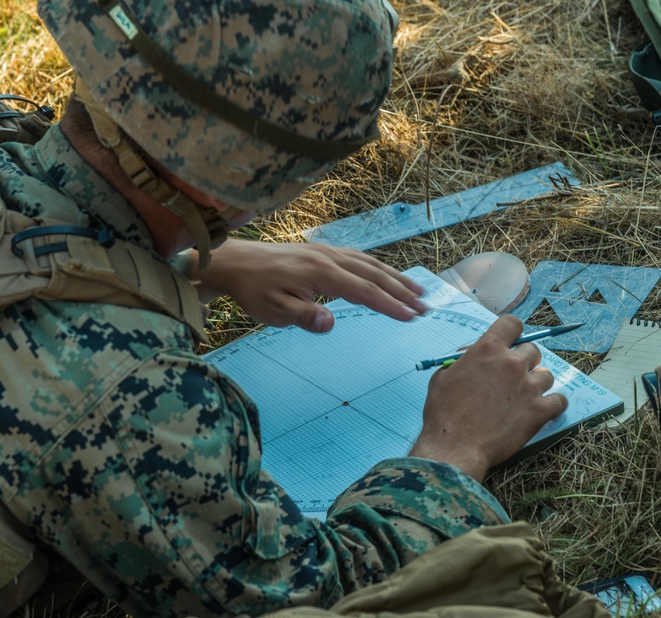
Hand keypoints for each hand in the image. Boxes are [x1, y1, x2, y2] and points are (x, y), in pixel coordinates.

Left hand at [193, 239, 426, 329]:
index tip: (411, 317)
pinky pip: (359, 258)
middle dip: (402, 291)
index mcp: (321, 272)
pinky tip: (386, 275)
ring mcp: (328, 251)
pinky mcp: (323, 251)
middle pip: (374, 274)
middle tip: (425, 307)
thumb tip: (331, 323)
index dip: (390, 304)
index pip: (364, 291)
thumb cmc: (254, 291)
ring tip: (417, 290)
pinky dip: (379, 267)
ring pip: (370, 263)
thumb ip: (305, 316)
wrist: (235, 262)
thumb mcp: (274, 311)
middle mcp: (330, 257)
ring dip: (395, 277)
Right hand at [410, 315, 568, 481]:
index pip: (513, 323)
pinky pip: (560, 400)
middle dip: (524, 362)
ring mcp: (529, 387)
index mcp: (488, 349)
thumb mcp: (443, 376)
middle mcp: (512, 363)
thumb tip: (473, 353)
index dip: (513, 332)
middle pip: (533, 351)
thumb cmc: (443, 414)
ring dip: (536, 384)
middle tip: (512, 378)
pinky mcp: (540, 411)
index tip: (511, 343)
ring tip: (523, 398)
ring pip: (546, 375)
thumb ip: (463, 359)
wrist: (454, 448)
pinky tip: (544, 409)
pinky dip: (553, 404)